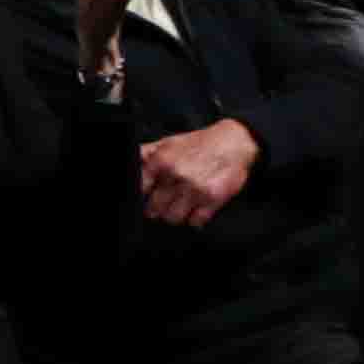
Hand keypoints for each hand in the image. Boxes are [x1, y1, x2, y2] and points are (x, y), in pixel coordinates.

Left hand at [135, 119, 258, 227]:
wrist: (234, 141)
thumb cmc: (200, 143)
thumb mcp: (168, 143)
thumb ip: (146, 154)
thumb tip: (130, 163)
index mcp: (161, 161)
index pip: (139, 189)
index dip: (143, 196)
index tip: (147, 197)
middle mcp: (176, 176)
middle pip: (154, 209)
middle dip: (158, 209)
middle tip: (164, 204)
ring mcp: (194, 189)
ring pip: (172, 219)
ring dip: (175, 215)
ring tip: (180, 206)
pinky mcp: (212, 199)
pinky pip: (195, 222)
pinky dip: (195, 219)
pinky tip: (196, 209)